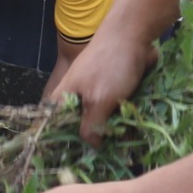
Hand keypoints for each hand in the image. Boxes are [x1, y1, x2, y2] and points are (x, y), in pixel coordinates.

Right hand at [53, 28, 159, 145]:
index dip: (66, 144)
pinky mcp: (113, 87)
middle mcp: (77, 96)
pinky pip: (117, 108)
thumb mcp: (99, 101)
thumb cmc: (110, 67)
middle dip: (98, 138)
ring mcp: (95, 91)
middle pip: (82, 125)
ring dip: (116, 128)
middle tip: (113, 151)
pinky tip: (136, 124)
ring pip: (103, 118)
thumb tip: (91, 146)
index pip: (56, 129)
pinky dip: (126, 115)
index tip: (79, 160)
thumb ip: (91, 127)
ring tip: (129, 139)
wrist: (133, 33)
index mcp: (64, 99)